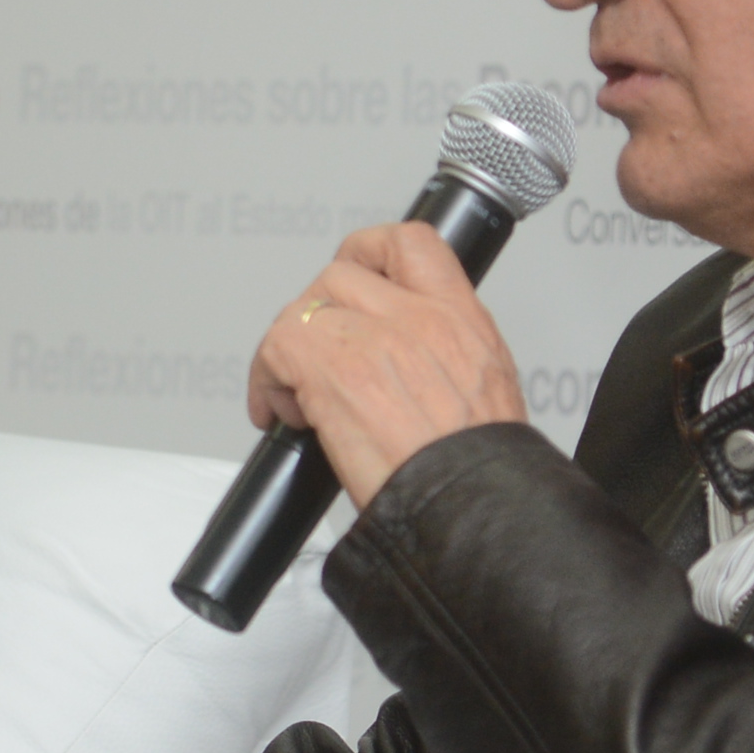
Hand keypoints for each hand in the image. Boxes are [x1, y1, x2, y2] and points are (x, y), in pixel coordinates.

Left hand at [241, 218, 533, 507]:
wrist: (472, 508)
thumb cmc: (473, 470)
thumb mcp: (486, 391)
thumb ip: (443, 356)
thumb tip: (404, 363)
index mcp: (461, 320)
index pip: (413, 244)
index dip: (370, 252)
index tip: (353, 279)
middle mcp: (419, 319)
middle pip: (338, 276)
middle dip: (317, 317)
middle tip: (317, 364)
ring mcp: (375, 339)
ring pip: (303, 310)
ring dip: (290, 353)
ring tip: (303, 401)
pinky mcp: (335, 369)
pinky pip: (276, 346)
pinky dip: (267, 381)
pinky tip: (287, 417)